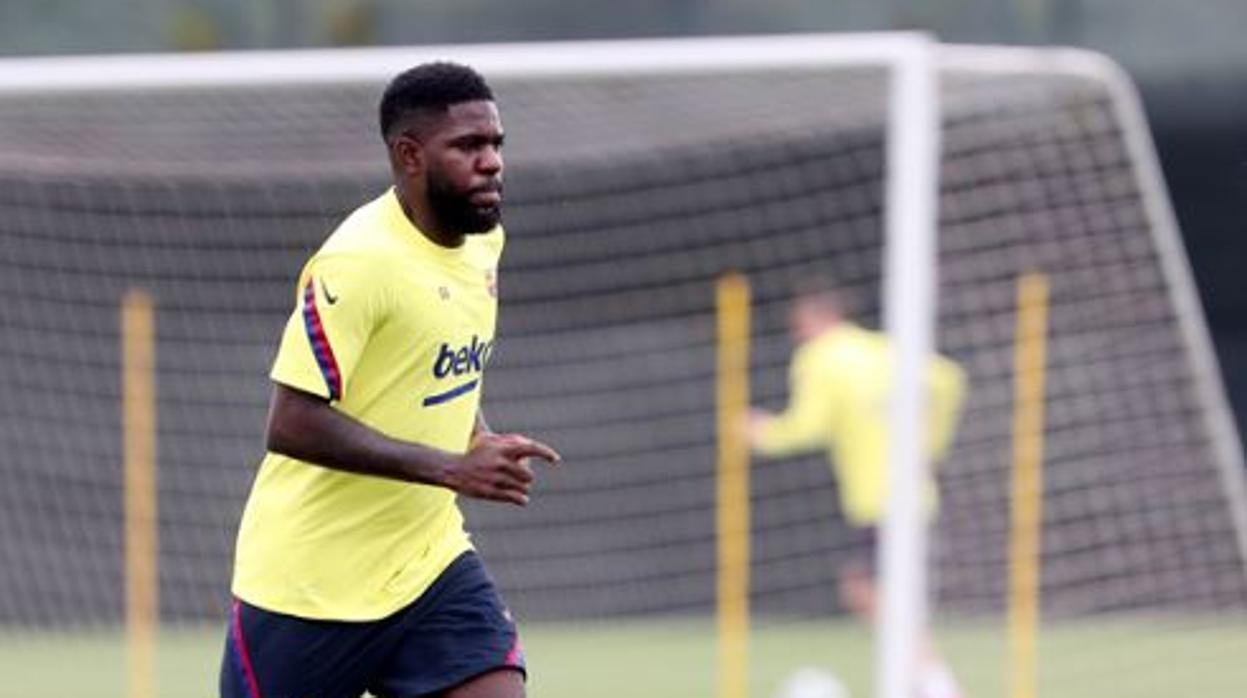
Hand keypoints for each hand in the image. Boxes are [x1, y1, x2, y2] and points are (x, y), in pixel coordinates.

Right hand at [445, 432, 560, 505]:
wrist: (452, 470)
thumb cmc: (472, 453)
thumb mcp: (485, 437)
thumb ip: (501, 431)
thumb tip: (503, 422)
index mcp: (502, 448)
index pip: (530, 448)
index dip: (545, 453)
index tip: (555, 459)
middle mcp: (501, 463)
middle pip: (529, 475)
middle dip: (525, 477)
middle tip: (517, 476)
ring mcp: (496, 478)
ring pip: (523, 488)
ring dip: (522, 489)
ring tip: (513, 486)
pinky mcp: (491, 492)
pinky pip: (516, 498)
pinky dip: (521, 500)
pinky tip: (520, 499)